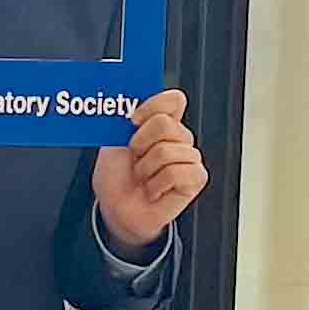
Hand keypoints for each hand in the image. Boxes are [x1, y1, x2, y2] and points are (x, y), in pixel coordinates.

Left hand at [92, 87, 205, 250]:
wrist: (116, 209)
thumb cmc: (116, 178)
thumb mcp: (112, 144)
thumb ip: (125, 122)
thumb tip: (132, 104)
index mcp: (160, 124)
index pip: (173, 100)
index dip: (153, 106)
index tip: (132, 121)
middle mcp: (178, 138)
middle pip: (165, 124)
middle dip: (139, 144)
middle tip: (135, 160)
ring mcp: (190, 157)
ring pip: (166, 151)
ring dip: (145, 169)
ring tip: (143, 178)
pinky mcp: (196, 178)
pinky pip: (177, 172)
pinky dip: (157, 185)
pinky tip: (154, 190)